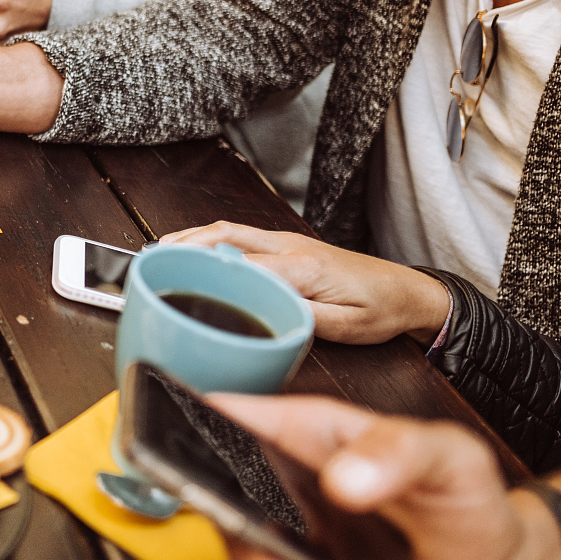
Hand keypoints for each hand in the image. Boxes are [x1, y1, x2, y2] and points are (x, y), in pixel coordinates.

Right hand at [160, 222, 451, 343]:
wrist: (410, 291)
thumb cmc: (381, 310)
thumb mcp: (347, 328)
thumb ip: (304, 322)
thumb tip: (263, 317)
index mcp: (304, 268)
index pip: (243, 266)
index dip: (204, 271)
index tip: (172, 279)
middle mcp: (291, 247)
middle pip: (226, 237)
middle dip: (185, 244)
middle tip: (150, 260)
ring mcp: (289, 241)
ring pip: (231, 231)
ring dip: (194, 238)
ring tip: (160, 250)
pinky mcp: (290, 245)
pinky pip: (241, 236)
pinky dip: (211, 239)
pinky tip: (195, 250)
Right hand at [207, 394, 559, 559]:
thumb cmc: (461, 494)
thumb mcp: (447, 453)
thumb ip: (397, 451)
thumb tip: (344, 476)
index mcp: (306, 436)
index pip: (229, 419)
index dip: (188, 429)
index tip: (177, 456)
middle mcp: (288, 493)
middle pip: (228, 510)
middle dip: (246, 551)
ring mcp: (300, 552)